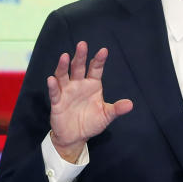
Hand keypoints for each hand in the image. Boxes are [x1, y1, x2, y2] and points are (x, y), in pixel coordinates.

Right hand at [47, 41, 132, 162]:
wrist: (75, 137)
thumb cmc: (91, 122)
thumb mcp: (106, 115)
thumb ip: (116, 109)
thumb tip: (130, 104)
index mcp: (92, 84)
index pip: (96, 69)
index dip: (99, 60)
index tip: (104, 51)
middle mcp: (78, 84)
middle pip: (78, 67)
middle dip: (80, 56)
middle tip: (82, 44)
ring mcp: (67, 92)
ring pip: (63, 76)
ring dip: (63, 66)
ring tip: (64, 56)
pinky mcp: (57, 102)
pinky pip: (55, 92)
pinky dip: (53, 86)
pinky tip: (51, 79)